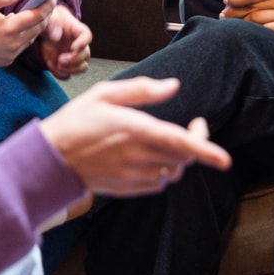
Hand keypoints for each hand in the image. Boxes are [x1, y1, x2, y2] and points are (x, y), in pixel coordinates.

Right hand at [0, 0, 52, 69]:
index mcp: (7, 29)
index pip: (36, 16)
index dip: (47, 6)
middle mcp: (13, 44)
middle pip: (39, 28)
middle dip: (46, 15)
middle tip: (48, 3)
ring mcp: (11, 54)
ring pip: (32, 38)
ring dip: (37, 26)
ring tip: (35, 13)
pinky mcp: (8, 60)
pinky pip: (23, 46)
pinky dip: (26, 36)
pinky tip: (21, 27)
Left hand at [34, 3, 92, 79]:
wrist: (46, 28)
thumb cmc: (52, 20)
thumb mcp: (51, 17)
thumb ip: (53, 24)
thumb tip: (56, 36)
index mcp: (77, 30)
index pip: (86, 36)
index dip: (83, 43)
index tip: (73, 47)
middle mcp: (79, 44)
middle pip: (86, 55)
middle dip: (74, 60)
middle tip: (61, 59)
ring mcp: (73, 56)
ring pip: (81, 67)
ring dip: (70, 69)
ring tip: (56, 64)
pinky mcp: (65, 65)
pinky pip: (68, 75)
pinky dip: (60, 74)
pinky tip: (50, 65)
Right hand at [39, 77, 231, 195]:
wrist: (49, 159)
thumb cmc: (76, 121)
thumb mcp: (104, 94)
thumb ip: (142, 90)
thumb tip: (174, 86)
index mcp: (134, 130)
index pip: (178, 143)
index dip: (205, 151)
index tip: (224, 160)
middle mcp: (136, 156)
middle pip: (182, 158)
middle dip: (195, 144)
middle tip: (194, 126)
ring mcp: (131, 176)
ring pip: (172, 172)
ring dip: (179, 158)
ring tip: (168, 141)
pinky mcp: (127, 189)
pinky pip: (158, 184)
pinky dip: (163, 171)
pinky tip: (151, 157)